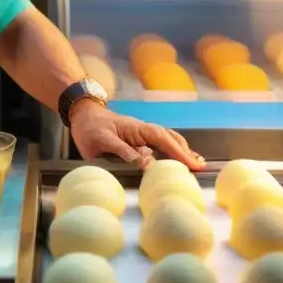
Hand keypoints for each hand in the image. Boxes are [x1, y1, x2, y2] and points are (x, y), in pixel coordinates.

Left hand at [69, 101, 203, 170]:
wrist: (82, 115)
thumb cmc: (91, 128)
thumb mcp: (104, 141)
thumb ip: (125, 151)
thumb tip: (148, 164)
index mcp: (137, 129)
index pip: (164, 140)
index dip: (179, 153)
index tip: (193, 164)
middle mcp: (143, 131)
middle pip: (170, 138)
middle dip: (185, 152)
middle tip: (200, 167)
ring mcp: (141, 135)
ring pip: (167, 140)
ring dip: (181, 150)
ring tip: (196, 163)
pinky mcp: (137, 140)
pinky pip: (159, 144)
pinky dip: (171, 151)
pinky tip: (176, 160)